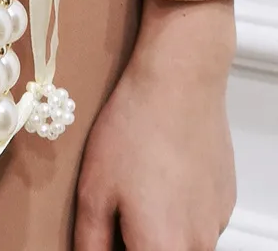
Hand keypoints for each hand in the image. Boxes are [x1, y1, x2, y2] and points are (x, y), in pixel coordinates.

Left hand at [75, 0, 236, 250]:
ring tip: (132, 188)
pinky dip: (175, 211)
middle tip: (112, 214)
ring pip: (179, 244)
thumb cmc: (135, 128)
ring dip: (154, 231)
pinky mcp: (224, 201)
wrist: (179, 82)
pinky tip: (156, 175)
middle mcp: (198, 247)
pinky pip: (196, 223)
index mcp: (162, 250)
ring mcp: (216, 224)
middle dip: (132, 243)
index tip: (102, 237)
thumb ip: (91, 240)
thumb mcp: (93, 189)